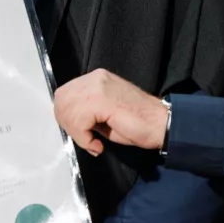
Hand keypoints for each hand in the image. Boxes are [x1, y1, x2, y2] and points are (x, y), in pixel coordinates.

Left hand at [53, 68, 169, 156]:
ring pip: (68, 111)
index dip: (66, 115)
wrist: (161, 124)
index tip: (79, 132)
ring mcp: (98, 86)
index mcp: (96, 78)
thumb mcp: (104, 113)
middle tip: (85, 139)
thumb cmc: (138, 123)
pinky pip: (79, 122)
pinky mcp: (101, 99)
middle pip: (62, 100)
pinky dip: (84, 138)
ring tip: (93, 142)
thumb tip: (69, 120)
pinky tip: (98, 144)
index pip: (65, 93)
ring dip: (77, 133)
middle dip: (68, 124)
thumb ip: (86, 111)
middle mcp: (95, 77)